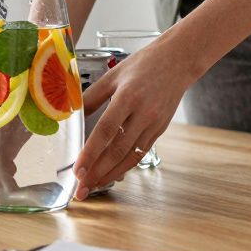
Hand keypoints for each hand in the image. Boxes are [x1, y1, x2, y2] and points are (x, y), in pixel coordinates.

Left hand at [72, 33, 196, 198]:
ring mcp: (154, 124)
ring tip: (92, 187)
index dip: (90, 153)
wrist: (178, 61)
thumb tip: (72, 115)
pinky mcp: (160, 130)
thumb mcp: (113, 75)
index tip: (78, 170)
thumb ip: (91, 97)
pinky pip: (140, 153)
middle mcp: (143, 113)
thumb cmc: (144, 65)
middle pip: (117, 150)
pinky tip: (111, 174)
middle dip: (97, 173)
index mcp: (128, 97)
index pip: (105, 130)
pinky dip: (124, 166)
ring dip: (110, 174)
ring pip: (130, 156)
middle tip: (81, 189)